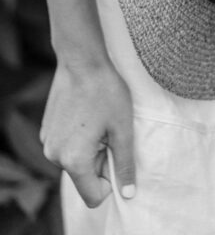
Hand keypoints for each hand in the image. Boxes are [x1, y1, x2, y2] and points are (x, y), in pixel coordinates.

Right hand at [41, 57, 134, 208]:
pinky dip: (79, 138)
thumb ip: (124, 163)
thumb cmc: (106, 91)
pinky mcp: (46, 130)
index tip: (116, 153)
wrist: (81, 60)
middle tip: (109, 131)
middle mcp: (54, 156)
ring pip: (75, 162)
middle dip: (100, 160)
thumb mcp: (122, 128)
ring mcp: (48, 142)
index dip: (110, 181)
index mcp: (74, 160)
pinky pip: (66, 147)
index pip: (93, 195)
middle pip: (84, 177)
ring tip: (98, 120)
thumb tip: (128, 193)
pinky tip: (87, 114)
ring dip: (90, 149)